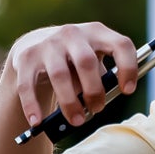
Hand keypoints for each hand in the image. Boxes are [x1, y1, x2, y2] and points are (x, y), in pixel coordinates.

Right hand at [8, 23, 137, 127]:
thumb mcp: (91, 59)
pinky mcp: (26, 57)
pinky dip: (32, 105)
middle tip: (97, 109)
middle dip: (94, 91)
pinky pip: (28, 84)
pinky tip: (37, 121)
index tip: (128, 91)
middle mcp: (73, 34)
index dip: (128, 68)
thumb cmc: (73, 59)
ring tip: (76, 121)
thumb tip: (105, 99)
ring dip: (69, 102)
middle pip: (87, 62)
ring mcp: (48, 44)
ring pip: (60, 75)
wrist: (34, 44)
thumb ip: (101, 75)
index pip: (120, 45)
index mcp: (97, 32)